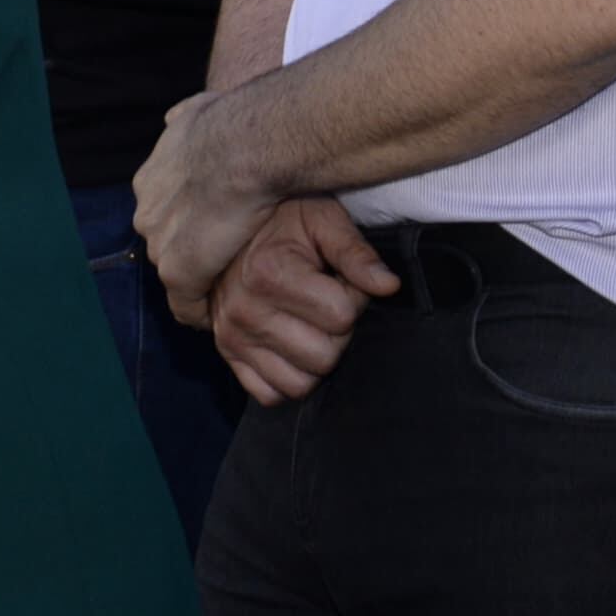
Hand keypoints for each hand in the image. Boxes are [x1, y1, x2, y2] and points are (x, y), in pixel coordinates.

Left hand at [133, 90, 274, 328]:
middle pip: (167, 242)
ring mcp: (160, 243)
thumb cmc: (235, 123)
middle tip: (221, 263)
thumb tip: (176, 117)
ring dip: (198, 282)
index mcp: (151, 178)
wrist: (245, 145)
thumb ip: (185, 119)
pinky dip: (201, 311)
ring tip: (225, 292)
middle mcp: (147, 211)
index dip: (189, 221)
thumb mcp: (198, 109)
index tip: (211, 229)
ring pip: (176, 272)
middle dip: (190, 252)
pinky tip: (220, 315)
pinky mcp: (178, 271)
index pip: (165, 210)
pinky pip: (186, 304)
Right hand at [208, 199, 398, 403]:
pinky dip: (286, 379)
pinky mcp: (227, 354)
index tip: (339, 280)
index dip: (353, 298)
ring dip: (314, 360)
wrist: (231, 222)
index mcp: (268, 273)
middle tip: (326, 304)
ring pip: (300, 384)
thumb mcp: (323, 219)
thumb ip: (356, 253)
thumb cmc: (284, 220)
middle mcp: (244, 310)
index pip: (341, 316)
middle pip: (324, 357)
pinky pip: (269, 395)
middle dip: (336, 333)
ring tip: (310, 325)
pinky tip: (292, 348)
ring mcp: (232, 337)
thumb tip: (389, 286)